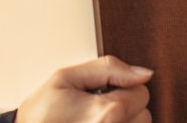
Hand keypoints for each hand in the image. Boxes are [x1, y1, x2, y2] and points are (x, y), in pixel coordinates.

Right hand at [16, 56, 152, 122]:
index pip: (142, 93)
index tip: (101, 93)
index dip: (122, 88)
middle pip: (144, 115)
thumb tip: (144, 74)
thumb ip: (109, 69)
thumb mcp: (66, 77)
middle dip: (125, 108)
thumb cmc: (42, 112)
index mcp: (107, 113)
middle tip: (95, 109)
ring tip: (94, 121)